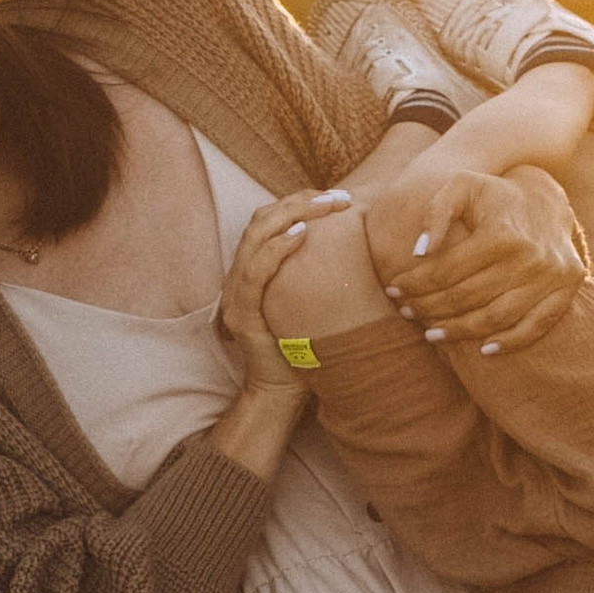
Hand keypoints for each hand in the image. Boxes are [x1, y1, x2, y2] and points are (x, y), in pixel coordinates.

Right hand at [218, 188, 355, 389]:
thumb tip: (358, 244)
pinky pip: (255, 274)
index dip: (299, 201)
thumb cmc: (306, 348)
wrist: (281, 395)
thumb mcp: (311, 300)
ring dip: (293, 215)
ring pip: (255, 237)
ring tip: (326, 207)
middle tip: (339, 198)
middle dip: (301, 202)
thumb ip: (317, 273)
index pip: (269, 219)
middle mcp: (238, 277)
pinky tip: (301, 235)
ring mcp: (236, 295)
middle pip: (261, 220)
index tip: (337, 197)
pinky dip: (276, 249)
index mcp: (252, 269)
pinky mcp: (242, 315)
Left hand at [369, 166, 585, 353]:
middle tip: (406, 313)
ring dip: (460, 331)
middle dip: (430, 308)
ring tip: (432, 335)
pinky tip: (483, 350)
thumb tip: (418, 252)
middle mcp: (530, 257)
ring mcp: (551, 277)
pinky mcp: (566, 290)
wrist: (547, 200)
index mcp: (502, 234)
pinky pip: (536, 326)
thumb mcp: (463, 186)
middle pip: (468, 297)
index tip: (393, 290)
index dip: (415, 283)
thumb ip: (436, 212)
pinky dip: (510, 342)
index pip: (447, 270)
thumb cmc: (495, 196)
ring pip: (496, 317)